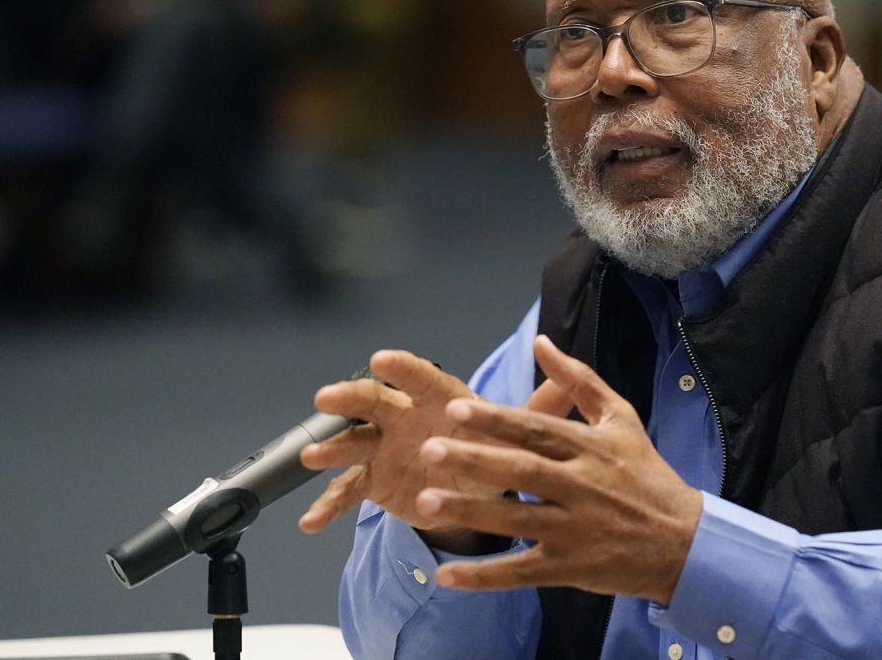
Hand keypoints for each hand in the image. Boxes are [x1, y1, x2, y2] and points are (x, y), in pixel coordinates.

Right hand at [298, 349, 575, 547]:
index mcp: (439, 400)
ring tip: (311, 457)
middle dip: (349, 397)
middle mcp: (405, 417)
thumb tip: (571, 384)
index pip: (419, 377)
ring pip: (352, 441)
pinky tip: (311, 523)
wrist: (471, 488)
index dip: (402, 367)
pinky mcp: (374, 481)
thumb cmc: (491, 447)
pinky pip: (346, 491)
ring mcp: (385, 448)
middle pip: (373, 401)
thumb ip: (540, 410)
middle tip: (327, 398)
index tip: (381, 359)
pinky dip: (327, 505)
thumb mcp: (518, 433)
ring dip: (330, 447)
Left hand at [414, 335, 702, 604]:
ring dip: (470, 512)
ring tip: (426, 502)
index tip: (456, 409)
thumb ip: (579, 380)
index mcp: (589, 447)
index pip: (537, 430)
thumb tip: (541, 342)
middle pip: (522, 471)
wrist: (684, 541)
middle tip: (429, 449)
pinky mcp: (570, 566)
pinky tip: (447, 575)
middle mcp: (581, 486)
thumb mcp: (621, 419)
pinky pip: (521, 572)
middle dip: (475, 459)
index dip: (497, 420)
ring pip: (516, 520)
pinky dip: (484, 576)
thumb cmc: (647, 474)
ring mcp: (574, 529)